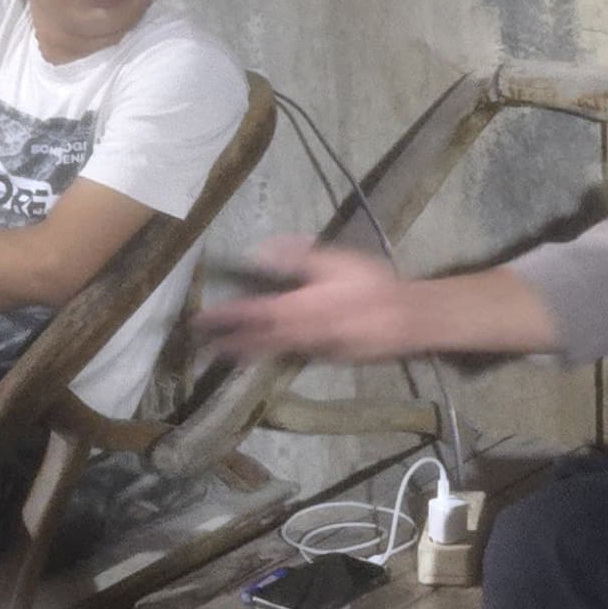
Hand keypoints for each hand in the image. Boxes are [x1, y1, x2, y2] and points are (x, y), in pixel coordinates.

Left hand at [196, 238, 422, 360]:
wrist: (407, 320)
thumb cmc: (372, 285)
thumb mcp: (335, 261)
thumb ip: (297, 257)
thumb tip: (260, 251)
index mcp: (299, 308)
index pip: (253, 313)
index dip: (225, 318)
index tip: (201, 320)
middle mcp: (300, 333)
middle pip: (256, 340)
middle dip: (227, 342)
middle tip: (199, 345)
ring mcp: (314, 349)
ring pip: (272, 351)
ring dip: (245, 352)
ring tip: (223, 352)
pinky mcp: (326, 356)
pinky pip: (291, 354)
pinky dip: (271, 353)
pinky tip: (264, 351)